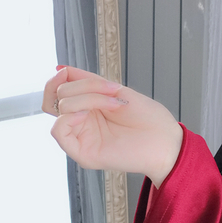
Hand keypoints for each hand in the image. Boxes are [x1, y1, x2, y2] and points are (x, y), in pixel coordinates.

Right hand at [43, 66, 183, 187]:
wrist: (166, 140)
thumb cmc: (148, 118)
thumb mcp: (114, 90)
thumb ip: (87, 81)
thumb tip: (60, 69)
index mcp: (87, 108)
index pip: (55, 92)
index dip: (56, 79)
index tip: (67, 72)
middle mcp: (81, 123)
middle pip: (57, 96)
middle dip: (83, 86)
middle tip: (112, 91)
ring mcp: (81, 139)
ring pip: (60, 109)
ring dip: (87, 98)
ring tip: (114, 104)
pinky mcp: (83, 154)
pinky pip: (58, 132)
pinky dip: (69, 118)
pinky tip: (87, 115)